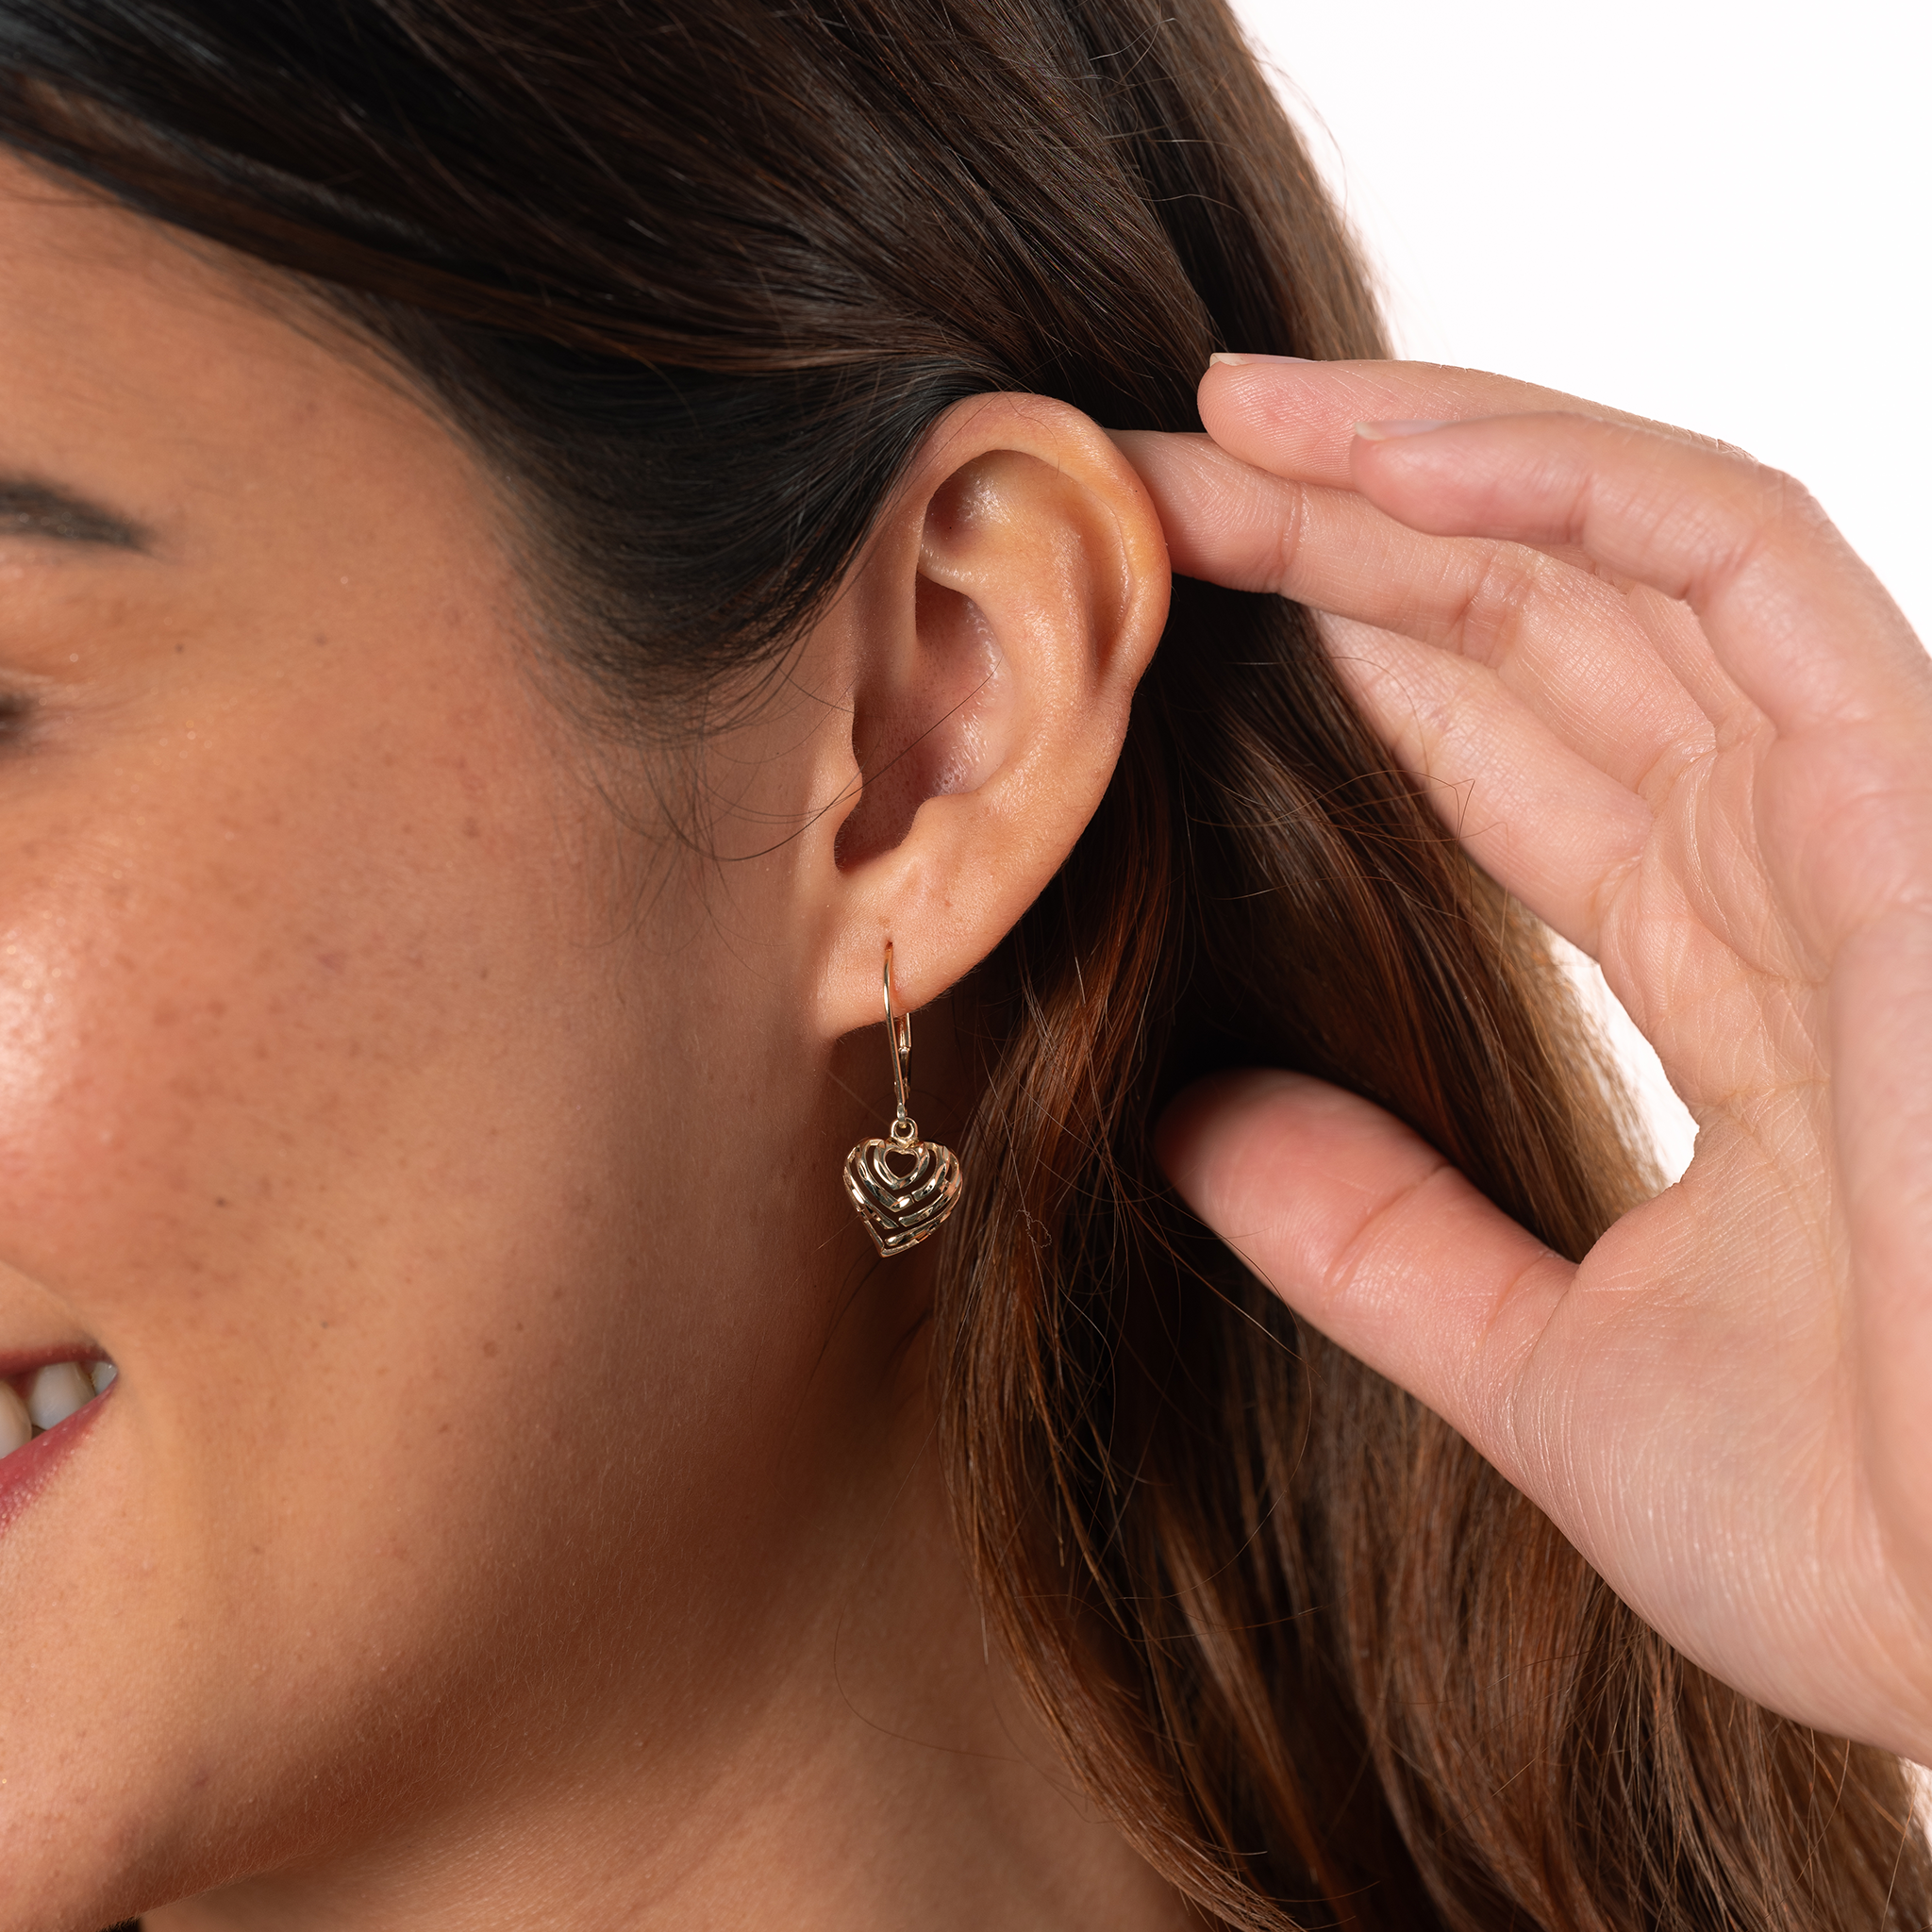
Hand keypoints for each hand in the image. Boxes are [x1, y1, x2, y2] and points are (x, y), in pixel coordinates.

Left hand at [1119, 358, 1931, 1763]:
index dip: (1334, 662)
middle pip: (1526, 624)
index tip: (1163, 621)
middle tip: (1141, 484)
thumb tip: (1184, 1128)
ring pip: (1612, 551)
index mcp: (1719, 969)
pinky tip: (1369, 450)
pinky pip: (1733, 561)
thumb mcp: (1545, 1362)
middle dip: (1333, 537)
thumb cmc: (1881, 1544)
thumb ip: (1374, 1234)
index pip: (1496, 750)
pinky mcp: (1916, 798)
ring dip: (1408, 466)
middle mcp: (1786, 860)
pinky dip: (1560, 478)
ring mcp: (1860, 811)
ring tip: (1219, 417)